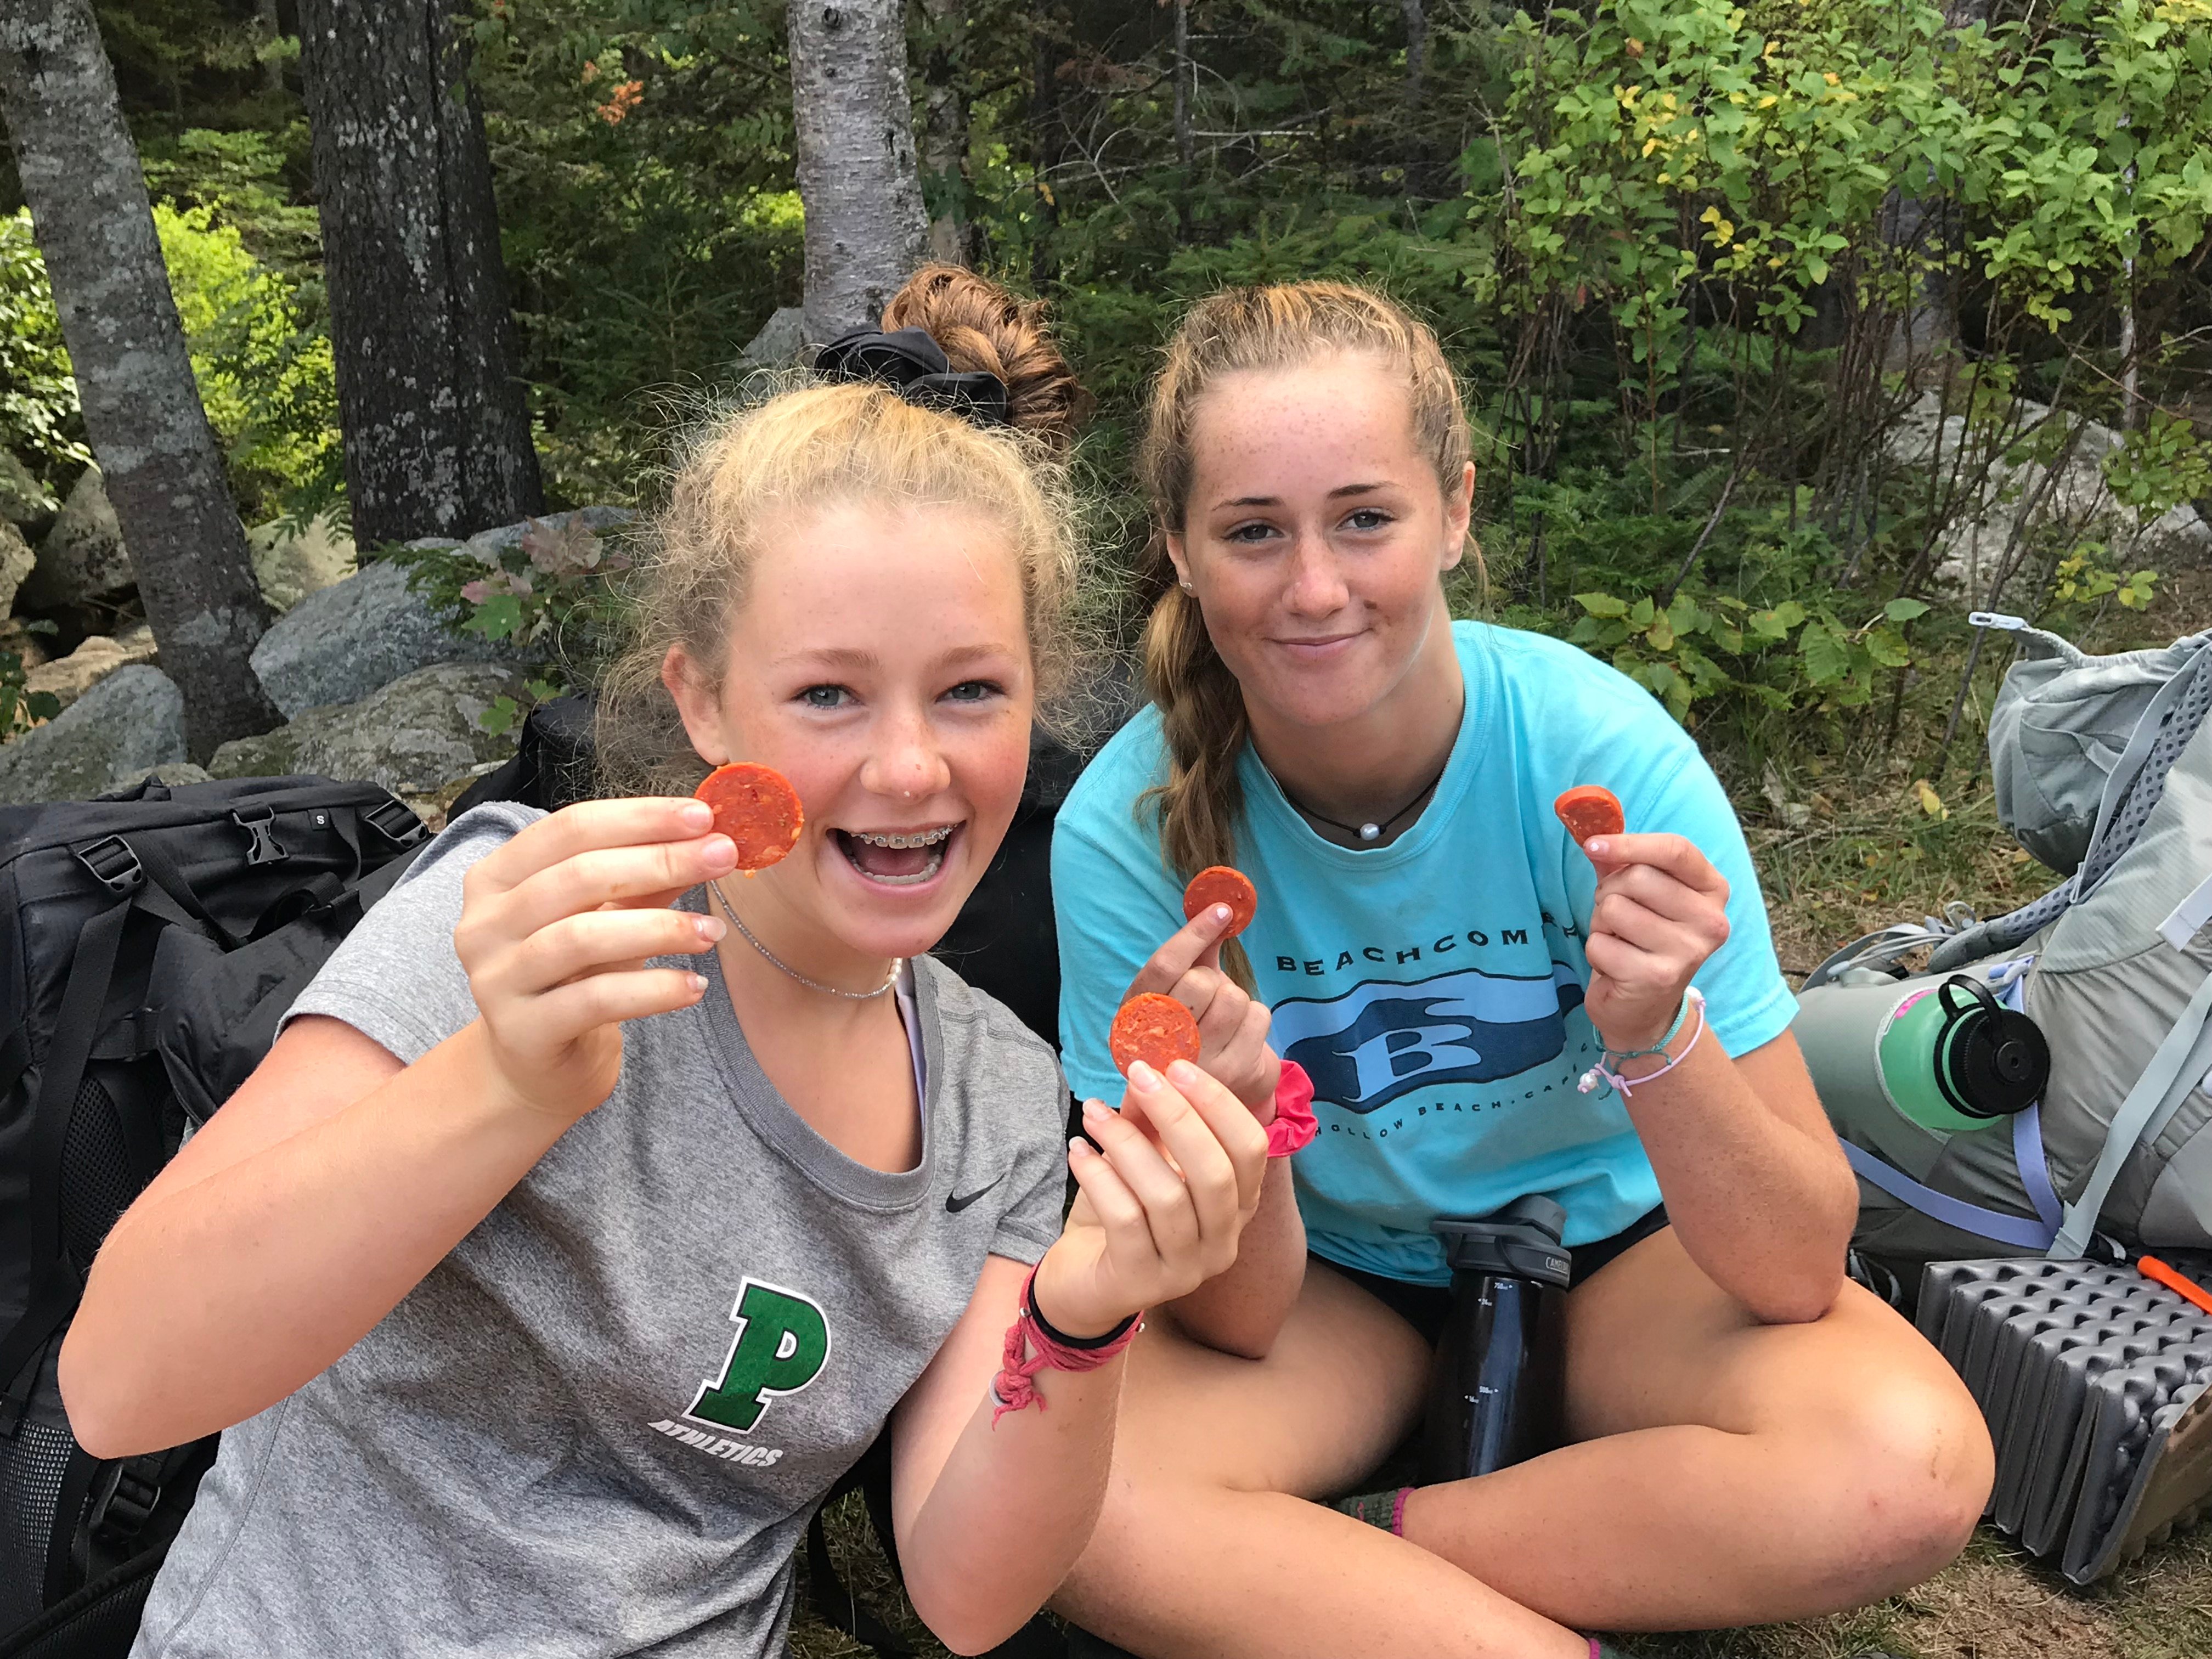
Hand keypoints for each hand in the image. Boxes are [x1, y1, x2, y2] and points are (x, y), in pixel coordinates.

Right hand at [451, 798, 738, 1123]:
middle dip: (660, 861)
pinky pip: (595, 1000)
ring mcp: (495, 979)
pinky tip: (694, 985)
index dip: (639, 818)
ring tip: (713, 932)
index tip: (703, 816)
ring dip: (660, 928)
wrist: (536, 1064)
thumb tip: (708, 836)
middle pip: (578, 876)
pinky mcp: (521, 1031)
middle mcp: (483, 923)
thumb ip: (643, 878)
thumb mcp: (607, 916)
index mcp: (497, 877)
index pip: (570, 828)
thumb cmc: (574, 976)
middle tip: (723, 858)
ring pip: (583, 937)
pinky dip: (653, 990)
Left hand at [1032, 1059, 1269, 1336]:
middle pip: (1214, 1173)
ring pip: (1167, 1196)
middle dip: (1176, 1115)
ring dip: (1126, 1142)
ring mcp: (1186, 1269)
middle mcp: (1223, 1242)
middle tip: (1139, 1075)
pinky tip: (1078, 1151)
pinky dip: (1100, 1177)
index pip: (1250, 1149)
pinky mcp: (1142, 1283)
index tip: (1177, 1065)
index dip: (1219, 1104)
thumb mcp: (1141, 1160)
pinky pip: (1126, 1219)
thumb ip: (1150, 1120)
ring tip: (1092, 1112)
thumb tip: (1148, 1069)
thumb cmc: (1122, 1214)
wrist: (1083, 1282)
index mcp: (1238, 1206)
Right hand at [1124, 904, 1281, 1116]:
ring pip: (1234, 997)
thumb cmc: (1187, 1030)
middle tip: (1207, 997)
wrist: (1201, 1095)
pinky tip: (1238, 1033)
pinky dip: (1254, 1017)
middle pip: (1201, 982)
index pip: (1164, 967)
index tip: (1221, 910)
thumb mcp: (1175, 995)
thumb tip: (1217, 909)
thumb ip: (1192, 955)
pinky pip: (1258, 1015)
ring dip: (1233, 999)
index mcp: (1134, 1016)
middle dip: (1212, 980)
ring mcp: (1197, 1064)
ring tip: (1221, 1019)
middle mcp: (1159, 1044)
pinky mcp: (1233, 1073)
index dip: (1194, 934)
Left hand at [1577, 832, 1730, 1052]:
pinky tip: (1616, 965)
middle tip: (1617, 916)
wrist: (1645, 1009)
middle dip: (1610, 892)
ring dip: (1602, 923)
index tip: (1594, 845)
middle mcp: (1711, 921)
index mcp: (1713, 890)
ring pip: (1614, 908)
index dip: (1630, 843)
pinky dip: (1597, 951)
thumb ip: (1621, 861)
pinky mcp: (1656, 977)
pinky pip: (1600, 942)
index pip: (1676, 850)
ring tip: (1620, 941)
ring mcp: (1687, 951)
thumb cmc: (1641, 939)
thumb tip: (1592, 832)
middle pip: (1638, 877)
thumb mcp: (1640, 895)